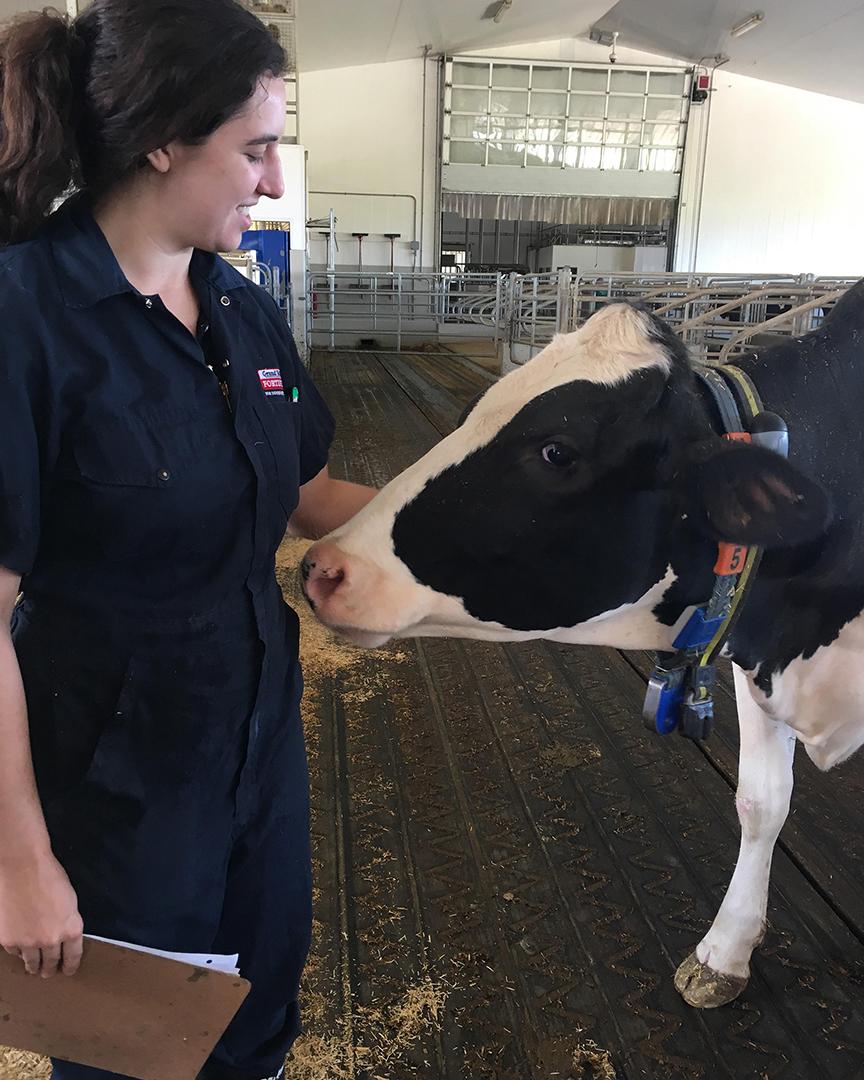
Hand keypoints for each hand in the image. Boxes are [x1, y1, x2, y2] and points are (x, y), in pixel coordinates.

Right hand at [0, 852, 83, 976]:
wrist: (23, 867)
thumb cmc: (49, 877)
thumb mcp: (69, 901)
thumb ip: (67, 922)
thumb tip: (63, 936)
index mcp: (71, 929)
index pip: (73, 956)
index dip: (70, 966)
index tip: (68, 971)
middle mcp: (51, 940)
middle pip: (51, 963)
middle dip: (50, 969)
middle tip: (48, 973)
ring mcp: (28, 942)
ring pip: (31, 962)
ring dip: (33, 966)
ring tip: (33, 968)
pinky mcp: (9, 940)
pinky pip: (14, 952)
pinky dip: (17, 951)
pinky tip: (19, 949)